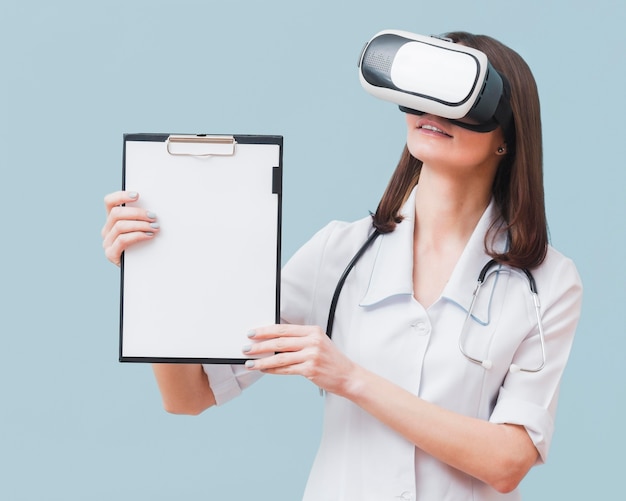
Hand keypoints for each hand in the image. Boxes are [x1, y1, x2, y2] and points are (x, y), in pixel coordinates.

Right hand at [101, 191, 159, 265]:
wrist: (140, 270)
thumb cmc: (143, 247)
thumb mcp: (141, 229)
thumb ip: (142, 218)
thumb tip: (153, 208)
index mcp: (112, 221)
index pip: (109, 202)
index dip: (121, 196)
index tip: (137, 195)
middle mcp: (107, 230)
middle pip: (116, 213)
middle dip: (137, 213)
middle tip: (153, 216)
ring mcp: (107, 243)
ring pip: (120, 226)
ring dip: (140, 224)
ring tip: (154, 227)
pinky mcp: (111, 254)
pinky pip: (122, 240)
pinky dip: (137, 235)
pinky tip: (149, 235)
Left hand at [242, 324, 357, 395]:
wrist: (348, 376)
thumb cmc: (332, 360)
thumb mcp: (319, 342)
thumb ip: (300, 339)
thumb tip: (274, 341)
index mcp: (313, 331)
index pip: (284, 328)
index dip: (265, 330)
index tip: (253, 333)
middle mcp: (312, 341)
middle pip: (279, 341)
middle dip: (260, 345)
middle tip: (247, 347)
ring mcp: (312, 355)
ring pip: (280, 356)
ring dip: (262, 360)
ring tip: (250, 363)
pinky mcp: (310, 369)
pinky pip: (286, 369)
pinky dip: (273, 370)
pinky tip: (264, 370)